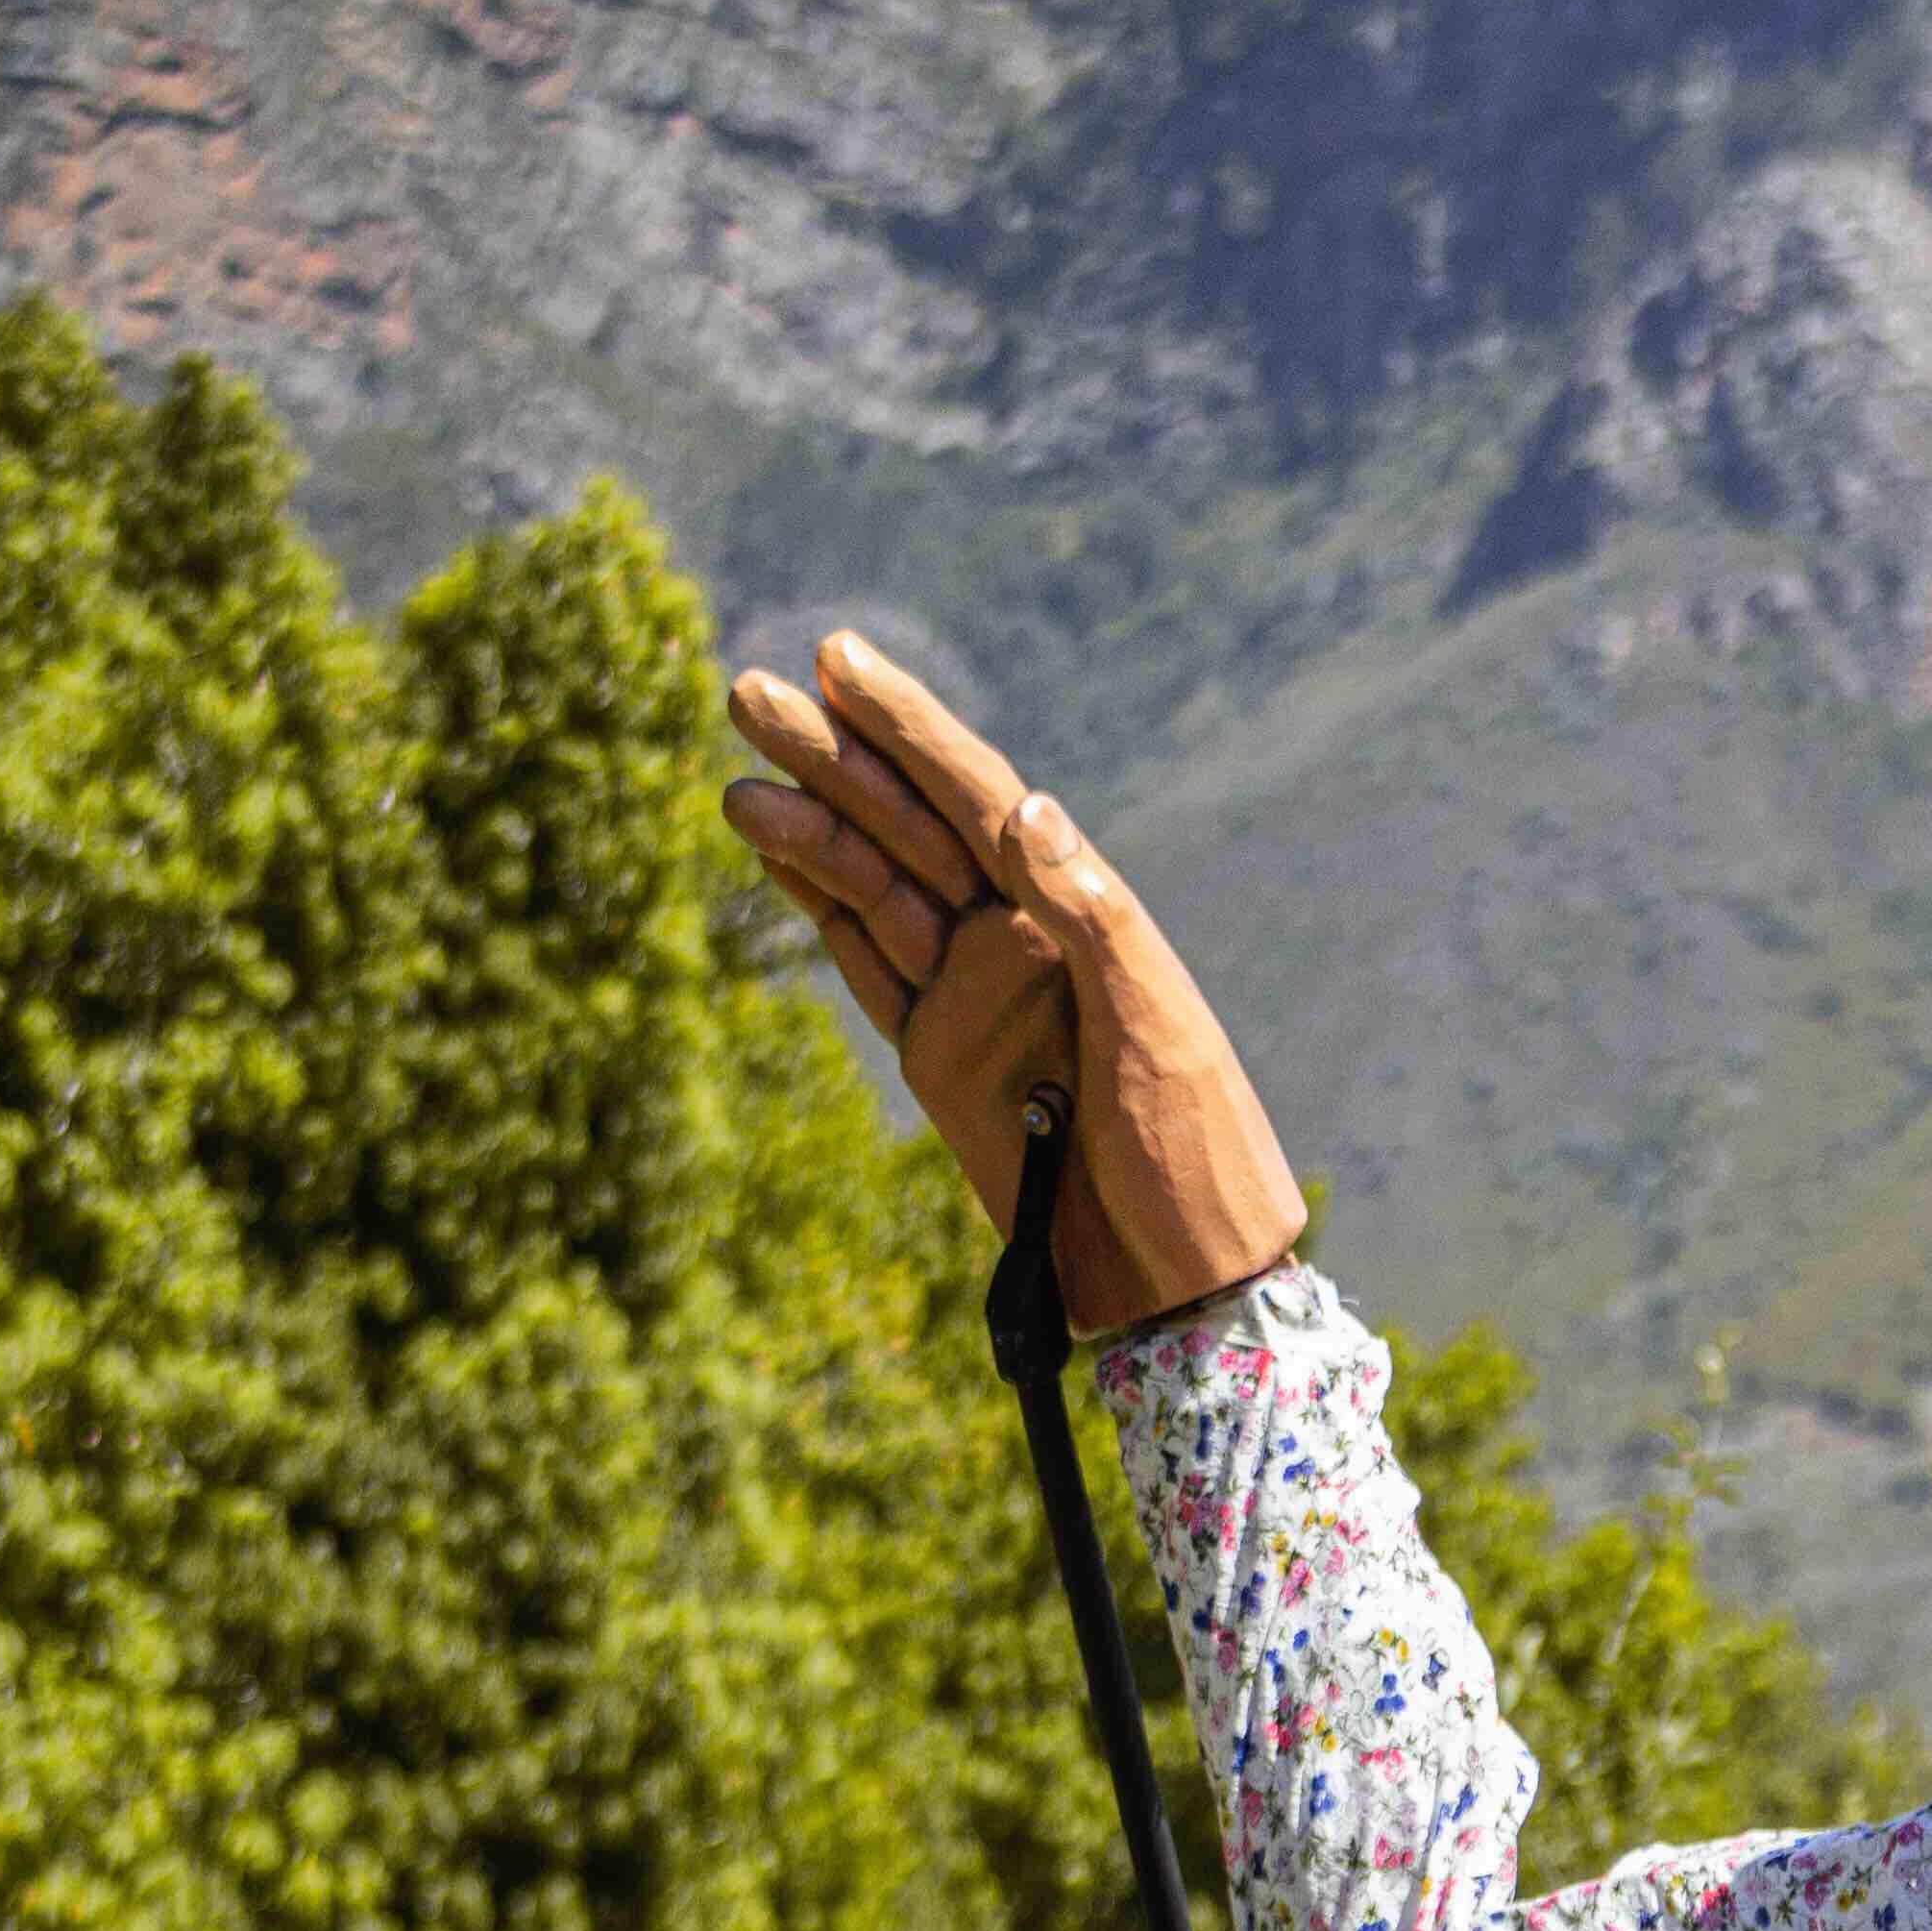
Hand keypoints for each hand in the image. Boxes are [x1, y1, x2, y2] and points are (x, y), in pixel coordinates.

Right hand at [720, 633, 1304, 1331]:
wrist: (1181, 1273)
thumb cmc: (1195, 1148)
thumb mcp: (1152, 1027)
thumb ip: (1090, 918)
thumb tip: (1029, 805)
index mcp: (1077, 913)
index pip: (978, 795)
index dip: (909, 726)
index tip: (841, 657)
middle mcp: (1019, 939)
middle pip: (909, 826)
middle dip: (832, 758)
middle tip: (746, 689)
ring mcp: (974, 997)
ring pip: (873, 890)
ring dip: (808, 831)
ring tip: (736, 780)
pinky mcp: (941, 1058)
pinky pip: (867, 968)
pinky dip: (819, 911)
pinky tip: (775, 853)